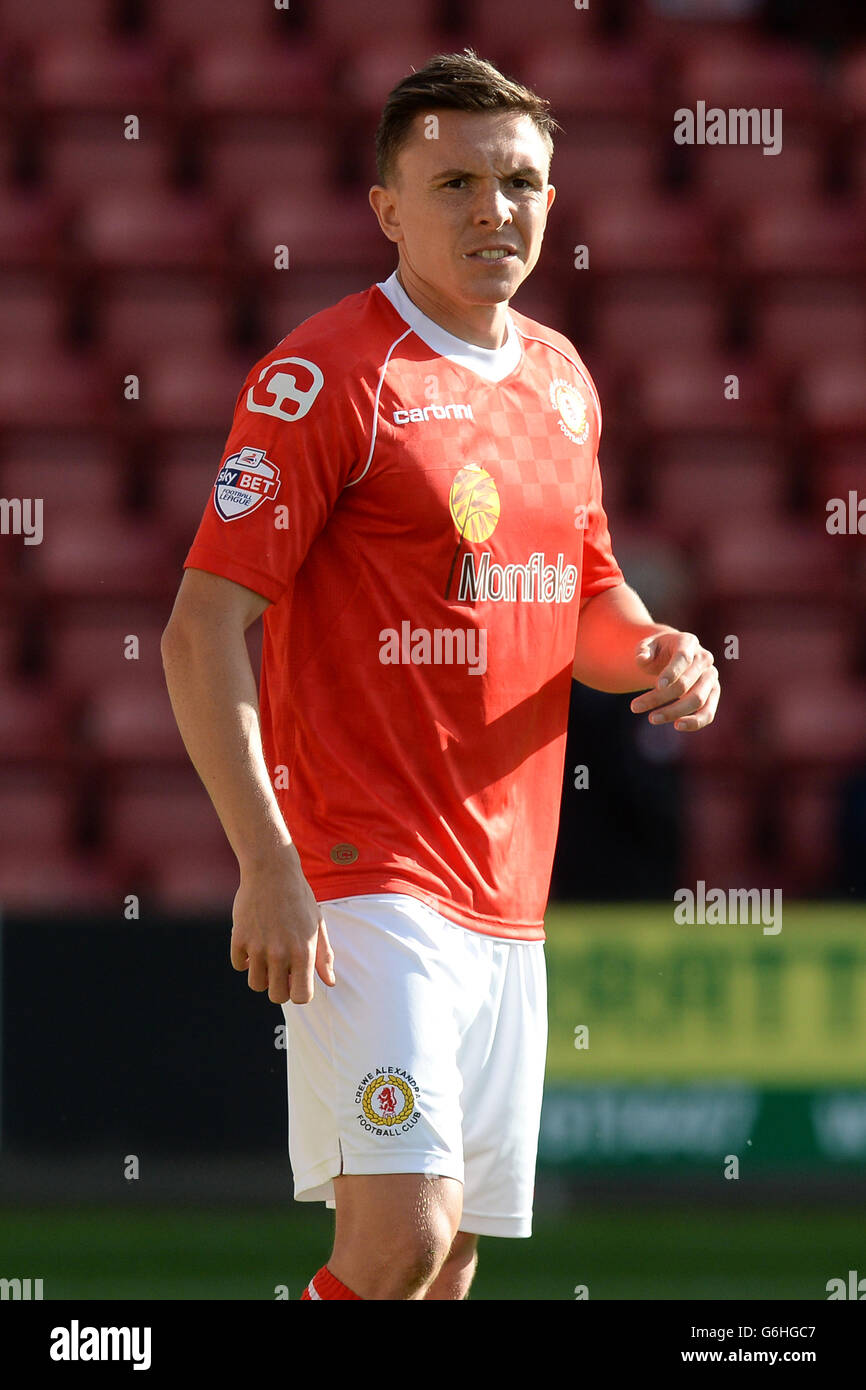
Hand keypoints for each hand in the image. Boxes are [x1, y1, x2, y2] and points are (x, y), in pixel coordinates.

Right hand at [229, 843, 335, 1004]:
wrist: (272, 871)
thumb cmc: (299, 898)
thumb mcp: (318, 925)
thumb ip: (324, 956)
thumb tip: (330, 983)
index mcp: (304, 952)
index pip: (301, 997)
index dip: (299, 992)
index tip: (297, 979)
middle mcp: (281, 953)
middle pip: (276, 996)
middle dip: (280, 988)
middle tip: (282, 970)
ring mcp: (258, 946)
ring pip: (256, 984)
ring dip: (262, 975)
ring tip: (267, 956)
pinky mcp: (239, 938)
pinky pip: (238, 965)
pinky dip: (245, 960)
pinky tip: (253, 944)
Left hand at [630, 631, 719, 731]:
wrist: (674, 655)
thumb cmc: (658, 651)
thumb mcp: (647, 645)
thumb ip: (643, 651)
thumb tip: (642, 659)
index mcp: (688, 642)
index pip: (683, 658)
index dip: (672, 672)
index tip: (657, 685)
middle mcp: (704, 659)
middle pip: (686, 683)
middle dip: (659, 697)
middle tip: (634, 707)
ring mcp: (711, 677)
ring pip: (697, 700)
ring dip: (674, 712)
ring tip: (652, 719)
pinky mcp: (713, 694)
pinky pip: (708, 712)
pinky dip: (695, 722)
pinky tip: (677, 726)